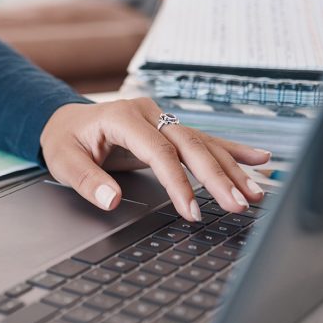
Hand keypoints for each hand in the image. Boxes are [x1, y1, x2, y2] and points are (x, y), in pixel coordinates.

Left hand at [39, 99, 270, 221]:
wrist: (65, 121)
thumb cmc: (65, 140)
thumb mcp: (64, 160)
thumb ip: (86, 180)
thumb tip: (110, 200)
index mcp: (122, 117)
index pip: (159, 152)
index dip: (178, 182)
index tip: (191, 210)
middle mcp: (148, 113)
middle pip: (190, 145)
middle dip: (217, 177)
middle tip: (237, 204)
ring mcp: (161, 117)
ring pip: (202, 143)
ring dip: (230, 169)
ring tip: (255, 192)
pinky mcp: (168, 127)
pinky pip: (203, 140)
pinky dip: (231, 151)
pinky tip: (258, 159)